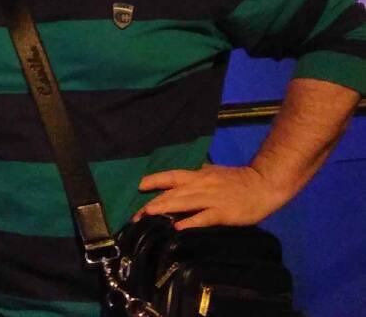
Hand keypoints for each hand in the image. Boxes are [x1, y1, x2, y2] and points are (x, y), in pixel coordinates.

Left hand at [136, 164, 290, 228]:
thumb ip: (196, 177)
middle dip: (153, 203)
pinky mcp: (224, 212)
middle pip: (172, 192)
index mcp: (198, 175)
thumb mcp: (212, 173)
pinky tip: (178, 228)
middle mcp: (201, 185)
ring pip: (184, 202)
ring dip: (165, 209)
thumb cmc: (237, 180)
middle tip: (137, 214)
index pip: (171, 176)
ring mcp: (212, 198)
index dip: (154, 180)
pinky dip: (191, 222)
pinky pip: (205, 217)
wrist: (263, 184)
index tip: (138, 186)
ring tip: (149, 215)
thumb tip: (178, 182)